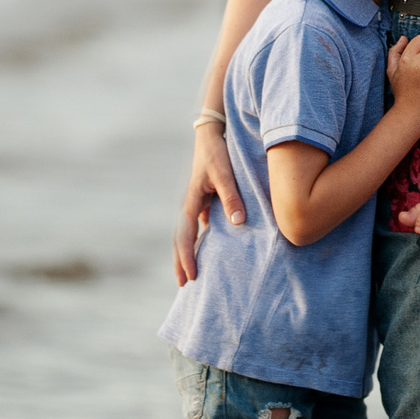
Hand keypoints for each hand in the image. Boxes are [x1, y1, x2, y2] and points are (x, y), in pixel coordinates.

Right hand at [171, 120, 245, 285]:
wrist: (211, 134)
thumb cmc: (218, 153)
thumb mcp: (226, 173)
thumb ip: (231, 197)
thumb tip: (238, 222)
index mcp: (191, 202)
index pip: (186, 236)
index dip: (187, 257)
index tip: (190, 276)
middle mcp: (189, 205)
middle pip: (180, 239)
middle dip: (180, 261)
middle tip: (183, 284)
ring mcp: (194, 203)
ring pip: (185, 233)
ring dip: (186, 252)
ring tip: (189, 272)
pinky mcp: (202, 200)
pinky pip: (195, 225)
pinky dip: (196, 240)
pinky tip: (204, 250)